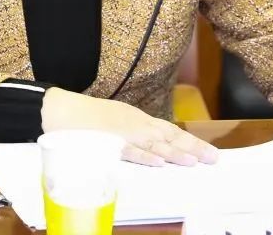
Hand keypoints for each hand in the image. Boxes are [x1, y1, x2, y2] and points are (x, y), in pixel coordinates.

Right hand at [41, 87, 218, 166]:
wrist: (58, 110)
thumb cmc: (85, 119)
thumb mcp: (116, 124)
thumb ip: (134, 136)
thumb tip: (153, 150)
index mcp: (137, 119)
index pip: (169, 131)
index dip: (189, 142)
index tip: (208, 152)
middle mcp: (134, 123)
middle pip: (168, 136)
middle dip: (192, 147)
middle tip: (213, 158)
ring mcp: (121, 132)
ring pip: (153, 143)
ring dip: (174, 152)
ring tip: (194, 162)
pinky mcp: (107, 141)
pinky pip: (128, 150)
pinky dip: (144, 156)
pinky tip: (159, 162)